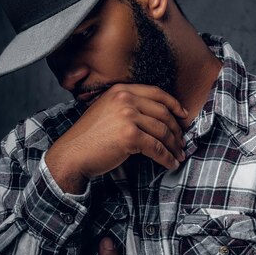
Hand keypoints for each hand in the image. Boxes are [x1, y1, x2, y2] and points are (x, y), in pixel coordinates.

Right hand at [45, 84, 188, 192]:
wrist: (72, 154)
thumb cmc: (90, 137)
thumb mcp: (107, 111)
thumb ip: (128, 107)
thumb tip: (159, 116)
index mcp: (121, 90)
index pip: (156, 93)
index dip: (174, 104)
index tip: (183, 115)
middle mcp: (125, 99)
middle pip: (163, 113)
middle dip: (176, 130)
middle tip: (182, 142)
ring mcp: (127, 116)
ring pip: (162, 131)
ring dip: (174, 146)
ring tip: (179, 155)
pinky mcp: (129, 136)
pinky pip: (157, 147)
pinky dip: (167, 158)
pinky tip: (171, 164)